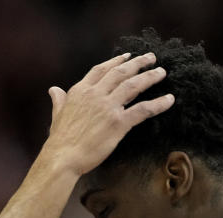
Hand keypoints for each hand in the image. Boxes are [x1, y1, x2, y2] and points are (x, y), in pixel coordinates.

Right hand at [43, 51, 173, 175]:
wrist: (63, 156)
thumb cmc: (60, 139)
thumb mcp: (58, 114)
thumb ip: (59, 100)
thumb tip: (53, 89)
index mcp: (80, 91)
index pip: (101, 70)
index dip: (116, 61)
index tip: (127, 56)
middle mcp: (95, 94)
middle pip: (120, 73)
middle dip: (138, 63)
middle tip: (151, 58)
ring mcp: (108, 107)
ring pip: (133, 86)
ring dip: (150, 77)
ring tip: (161, 72)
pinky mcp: (118, 123)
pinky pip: (142, 110)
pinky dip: (158, 104)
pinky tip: (169, 100)